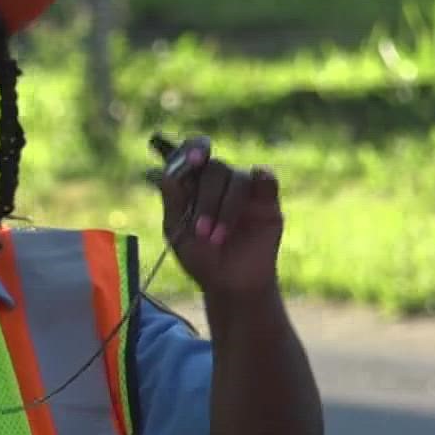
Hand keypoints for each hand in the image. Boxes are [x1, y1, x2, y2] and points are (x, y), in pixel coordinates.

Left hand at [147, 133, 284, 298]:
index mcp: (192, 184)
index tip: (194, 159)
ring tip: (217, 239)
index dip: (193, 149)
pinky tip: (252, 201)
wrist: (231, 285)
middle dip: (206, 200)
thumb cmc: (200, 258)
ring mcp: (243, 188)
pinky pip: (266, 178)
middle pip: (213, 168)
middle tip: (201, 232)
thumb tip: (167, 173)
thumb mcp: (178, 233)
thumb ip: (173, 202)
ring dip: (225, 208)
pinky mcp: (267, 200)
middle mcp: (218, 181)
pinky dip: (261, 181)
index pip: (192, 153)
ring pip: (237, 178)